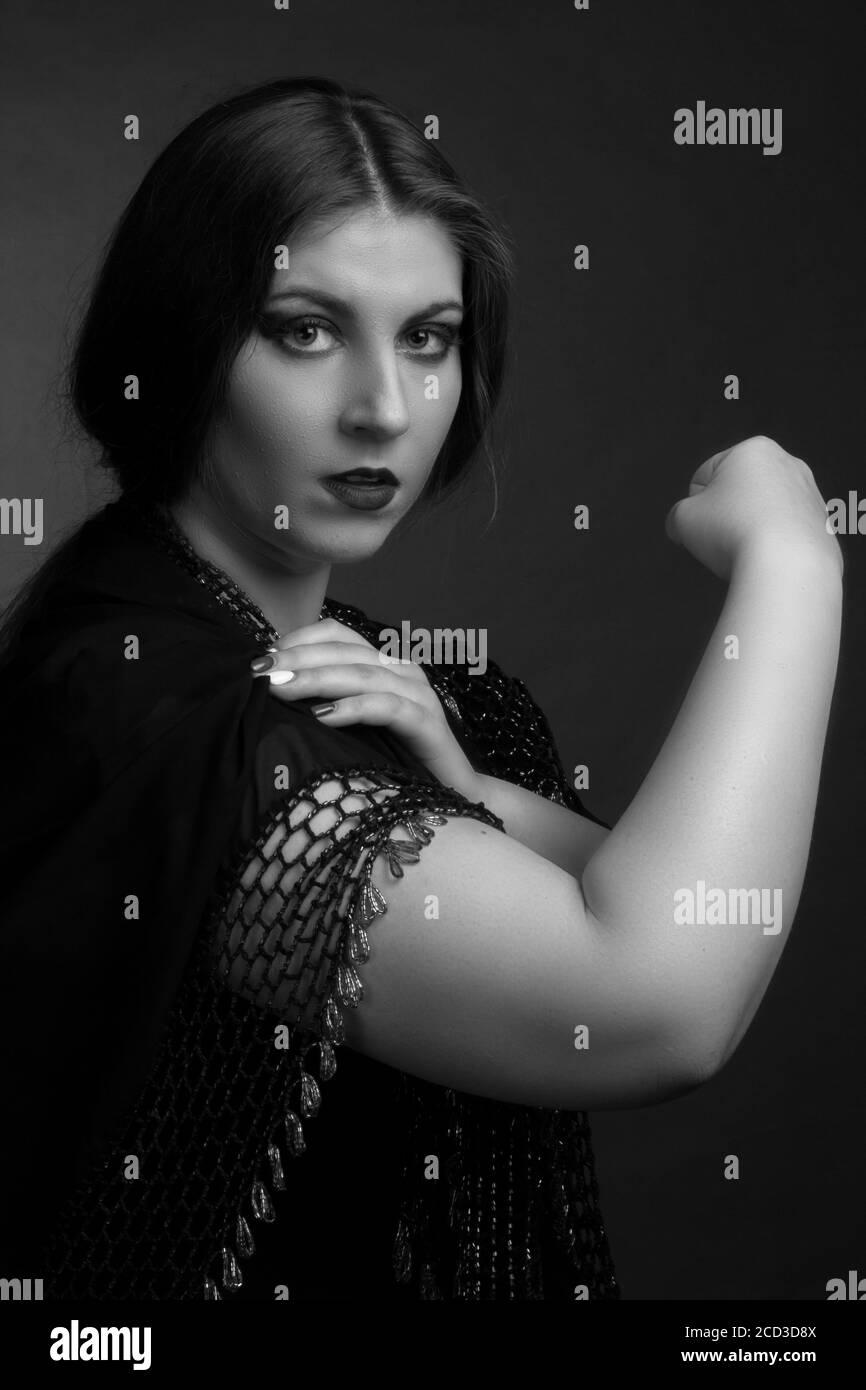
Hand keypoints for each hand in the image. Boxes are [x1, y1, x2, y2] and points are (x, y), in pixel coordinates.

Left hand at [252, 616, 485, 802]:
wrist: (452, 794)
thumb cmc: (396, 760)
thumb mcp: (354, 726)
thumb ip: (326, 702)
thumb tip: (273, 691)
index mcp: (383, 663)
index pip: (336, 633)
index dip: (298, 639)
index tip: (262, 658)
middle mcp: (402, 670)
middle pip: (343, 651)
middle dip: (297, 659)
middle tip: (260, 672)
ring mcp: (418, 694)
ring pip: (362, 674)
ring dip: (317, 679)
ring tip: (281, 690)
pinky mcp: (428, 723)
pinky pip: (387, 707)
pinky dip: (353, 708)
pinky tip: (323, 716)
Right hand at [665, 435, 842, 581]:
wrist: (787, 566)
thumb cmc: (733, 531)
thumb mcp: (683, 518)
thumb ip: (677, 515)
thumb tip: (682, 525)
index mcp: (753, 449)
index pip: (705, 474)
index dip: (694, 503)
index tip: (698, 525)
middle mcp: (788, 464)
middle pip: (740, 491)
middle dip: (726, 513)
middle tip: (718, 539)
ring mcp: (810, 495)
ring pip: (766, 512)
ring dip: (751, 529)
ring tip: (744, 552)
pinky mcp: (824, 525)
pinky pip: (788, 534)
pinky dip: (776, 546)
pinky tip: (766, 560)